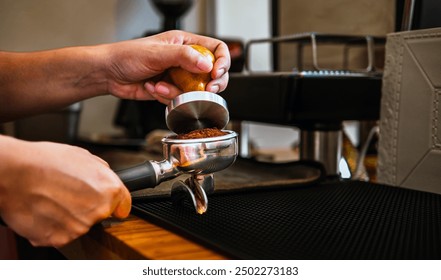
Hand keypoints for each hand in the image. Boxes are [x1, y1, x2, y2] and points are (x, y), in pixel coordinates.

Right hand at [0, 136, 130, 246]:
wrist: (13, 174)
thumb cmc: (43, 162)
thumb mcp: (83, 156)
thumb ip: (102, 172)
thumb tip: (108, 178)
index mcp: (109, 189)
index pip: (124, 205)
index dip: (117, 204)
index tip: (113, 207)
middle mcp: (98, 210)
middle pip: (99, 215)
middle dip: (87, 207)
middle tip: (68, 194)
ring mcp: (79, 227)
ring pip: (80, 225)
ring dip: (69, 217)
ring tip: (52, 199)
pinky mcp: (59, 238)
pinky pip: (61, 234)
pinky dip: (53, 225)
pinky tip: (44, 209)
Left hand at [104, 30, 230, 103]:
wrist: (109, 74)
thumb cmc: (127, 55)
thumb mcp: (158, 53)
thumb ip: (184, 57)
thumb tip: (207, 64)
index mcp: (185, 43)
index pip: (216, 49)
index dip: (221, 62)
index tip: (216, 74)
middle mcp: (185, 60)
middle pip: (213, 73)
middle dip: (210, 84)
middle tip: (206, 89)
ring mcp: (179, 76)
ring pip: (196, 90)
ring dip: (179, 92)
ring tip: (160, 86)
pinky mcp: (171, 90)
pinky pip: (180, 99)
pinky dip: (167, 97)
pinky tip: (153, 88)